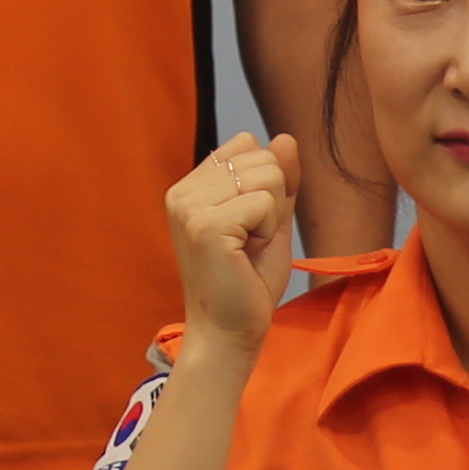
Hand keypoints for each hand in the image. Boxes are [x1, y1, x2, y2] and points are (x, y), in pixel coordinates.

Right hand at [166, 132, 303, 356]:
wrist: (229, 332)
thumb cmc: (247, 283)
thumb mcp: (270, 222)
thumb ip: (279, 180)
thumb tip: (285, 137)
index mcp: (191, 187)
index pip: (246, 144)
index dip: (266, 182)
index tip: (249, 224)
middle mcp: (183, 191)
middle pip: (261, 157)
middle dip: (272, 200)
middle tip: (250, 241)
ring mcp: (190, 207)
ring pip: (267, 175)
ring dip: (271, 216)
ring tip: (247, 248)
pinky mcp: (205, 225)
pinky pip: (265, 202)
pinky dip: (268, 230)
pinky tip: (246, 255)